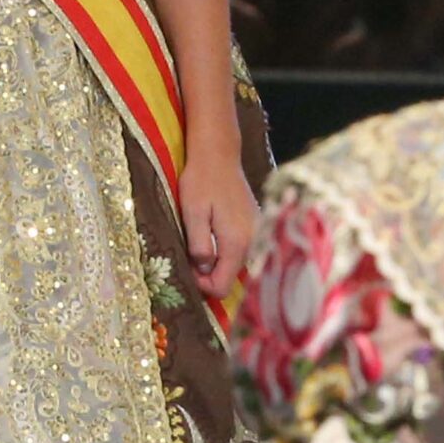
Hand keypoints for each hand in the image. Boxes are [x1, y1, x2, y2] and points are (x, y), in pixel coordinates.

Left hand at [178, 149, 256, 299]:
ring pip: (235, 265)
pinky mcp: (255, 227)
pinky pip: (239, 251)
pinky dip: (224, 250)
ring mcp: (257, 235)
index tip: (187, 268)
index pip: (223, 286)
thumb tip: (203, 269)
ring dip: (216, 261)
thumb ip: (199, 244)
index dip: (202, 285)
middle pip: (230, 278)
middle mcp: (253, 242)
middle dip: (208, 274)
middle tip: (188, 254)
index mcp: (237, 242)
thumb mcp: (192, 212)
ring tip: (198, 241)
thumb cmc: (201, 181)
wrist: (219, 156)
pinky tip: (211, 232)